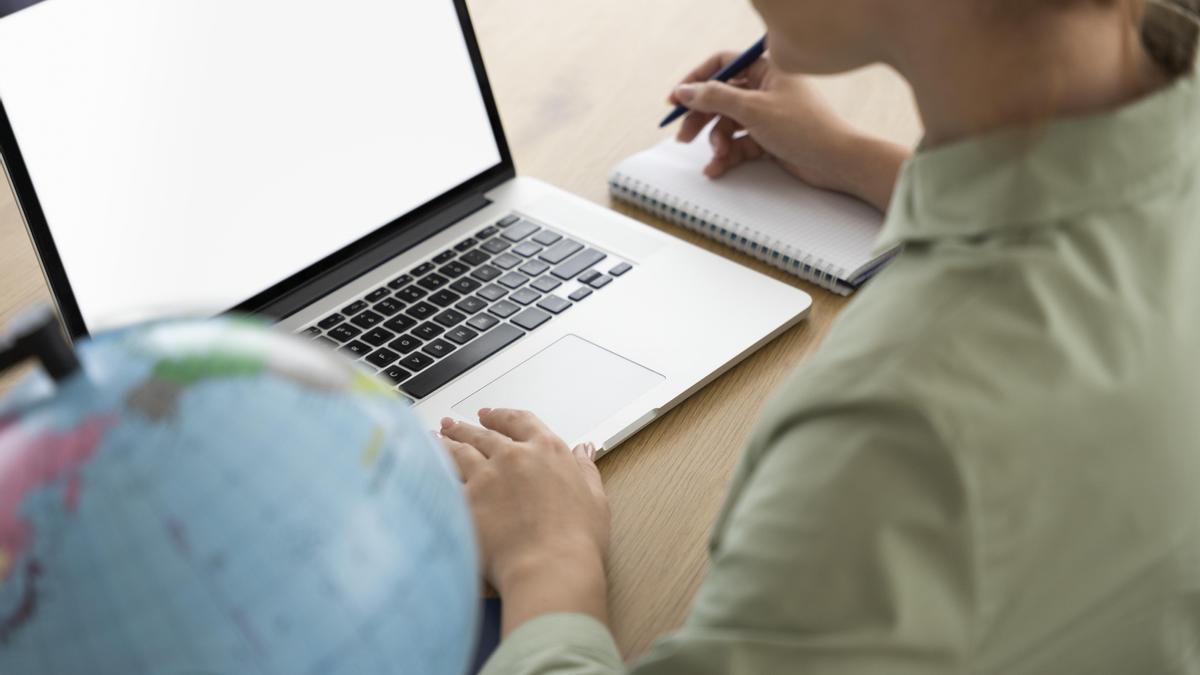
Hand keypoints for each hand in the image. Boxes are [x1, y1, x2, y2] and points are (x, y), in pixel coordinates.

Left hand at [440, 409, 609, 633]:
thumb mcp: (595, 499)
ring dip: (446, 444)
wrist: (550, 567)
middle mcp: (514, 456)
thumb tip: (583, 451)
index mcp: (548, 450)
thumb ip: (585, 470)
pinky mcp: (465, 500)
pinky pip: (443, 479)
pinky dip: (434, 472)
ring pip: (458, 451)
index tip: (491, 416)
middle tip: (452, 425)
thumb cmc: (576, 540)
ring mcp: (486, 476)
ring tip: (434, 440)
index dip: (502, 416)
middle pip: (483, 434)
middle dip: (465, 428)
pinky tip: (427, 470)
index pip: (521, 421)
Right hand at [670, 51, 910, 211]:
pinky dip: (727, 156)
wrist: (837, 162)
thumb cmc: (803, 129)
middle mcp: (766, 89)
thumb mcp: (753, 109)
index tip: (675, 100)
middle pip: (720, 98)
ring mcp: (767, 115)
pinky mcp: (768, 139)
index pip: (721, 64)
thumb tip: (685, 91)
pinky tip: (717, 169)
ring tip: (717, 157)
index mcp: (766, 69)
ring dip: (716, 142)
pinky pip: (738, 144)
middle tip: (682, 137)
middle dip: (700, 118)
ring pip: (727, 124)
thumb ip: (715, 97)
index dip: (696, 80)